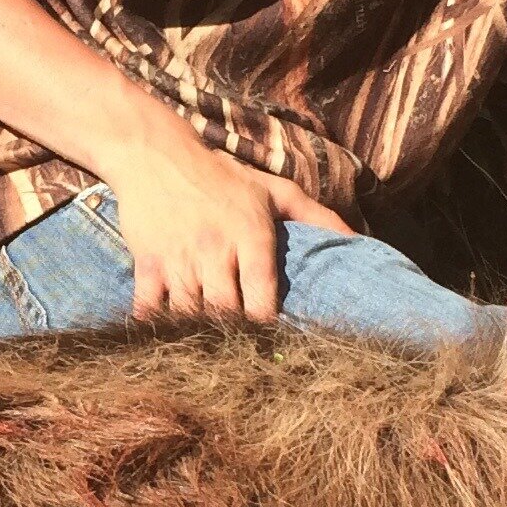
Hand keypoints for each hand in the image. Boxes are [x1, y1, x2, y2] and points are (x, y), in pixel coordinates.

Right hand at [101, 130, 351, 323]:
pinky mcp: (147, 263)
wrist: (155, 154)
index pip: (262, 297)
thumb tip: (359, 241)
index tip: (270, 339)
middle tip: (238, 352)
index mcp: (251, 235)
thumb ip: (317, 217)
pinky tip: (165, 336)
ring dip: (197, 334)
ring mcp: (179, 258)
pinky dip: (155, 327)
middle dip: (232, 336)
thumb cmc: (222, 177)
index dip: (266, 326)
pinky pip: (149, 308)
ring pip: (189, 315)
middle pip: (225, 313)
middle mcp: (216, 249)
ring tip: (207, 348)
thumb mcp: (274, 190)